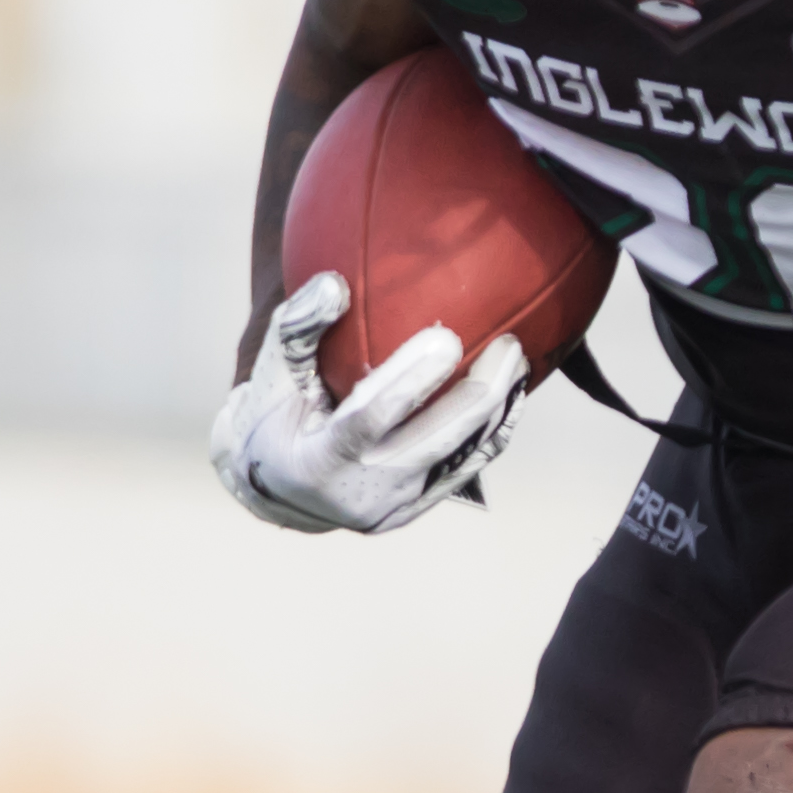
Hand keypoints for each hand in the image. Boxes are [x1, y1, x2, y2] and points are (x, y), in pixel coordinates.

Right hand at [209, 273, 524, 534]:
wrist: (274, 487)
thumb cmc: (273, 415)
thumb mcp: (272, 370)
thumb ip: (299, 326)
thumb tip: (335, 283)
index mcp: (317, 461)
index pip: (370, 419)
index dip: (411, 381)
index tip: (447, 337)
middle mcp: (360, 494)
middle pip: (434, 442)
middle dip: (479, 394)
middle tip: (509, 347)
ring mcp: (392, 508)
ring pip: (458, 457)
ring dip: (495, 411)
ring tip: (520, 364)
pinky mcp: (414, 508)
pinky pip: (462, 469)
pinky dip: (489, 433)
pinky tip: (512, 398)